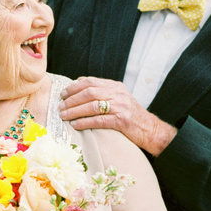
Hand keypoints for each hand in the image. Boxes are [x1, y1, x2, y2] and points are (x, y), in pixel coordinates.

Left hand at [58, 76, 176, 155]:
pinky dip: (85, 122)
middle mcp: (118, 94)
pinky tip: (75, 125)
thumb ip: (102, 91)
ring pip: (92, 106)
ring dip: (75, 111)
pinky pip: (99, 120)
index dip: (74, 87)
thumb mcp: (118, 98)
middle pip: (89, 92)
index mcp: (115, 86)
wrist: (149, 129)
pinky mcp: (122, 121)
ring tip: (64, 116)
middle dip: (71, 99)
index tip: (63, 93)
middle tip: (60, 106)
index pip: (90, 82)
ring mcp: (120, 107)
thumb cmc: (130, 115)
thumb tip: (79, 83)